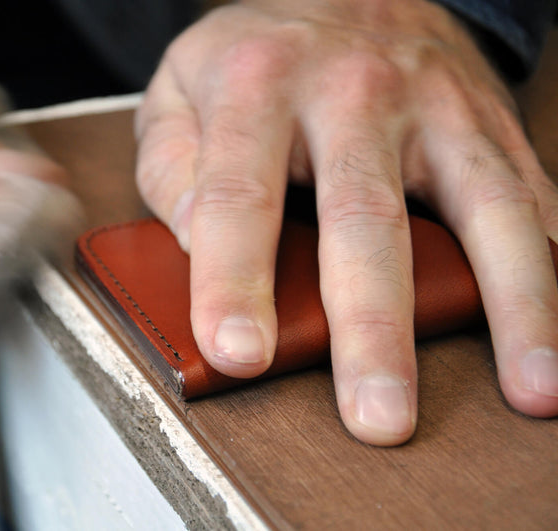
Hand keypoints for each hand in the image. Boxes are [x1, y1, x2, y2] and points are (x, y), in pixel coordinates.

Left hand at [136, 0, 557, 444]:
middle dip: (373, 327)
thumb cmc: (254, 59)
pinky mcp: (488, 125)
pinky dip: (550, 264)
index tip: (238, 354)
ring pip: (483, 211)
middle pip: (366, 221)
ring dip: (511, 307)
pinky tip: (557, 327)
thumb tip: (196, 243)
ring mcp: (435, 109)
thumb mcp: (179, 91)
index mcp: (259, 87)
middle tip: (377, 416)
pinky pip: (530, 196)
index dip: (234, 280)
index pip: (239, 197)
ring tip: (528, 389)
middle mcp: (354, 94)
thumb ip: (172, 167)